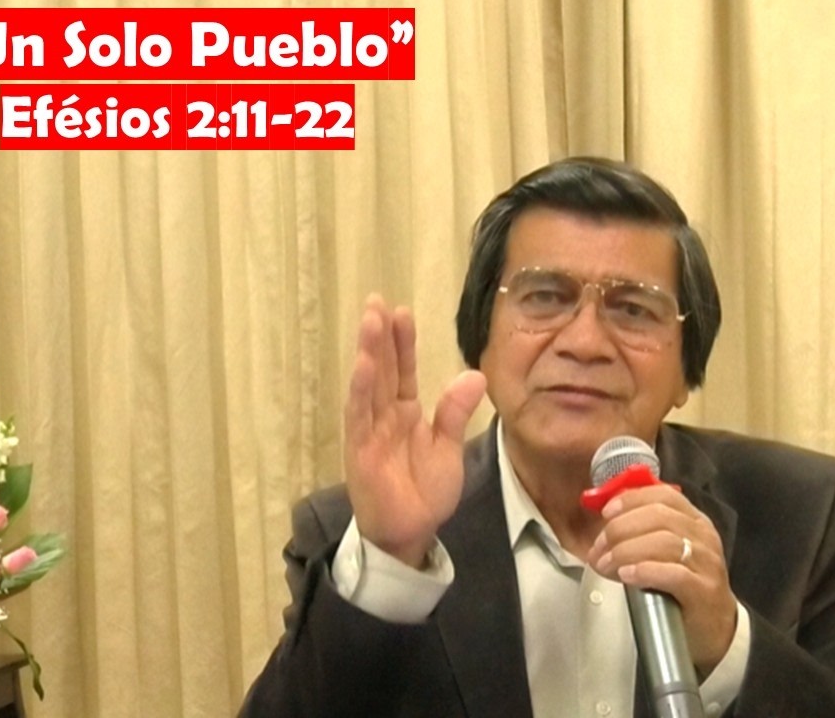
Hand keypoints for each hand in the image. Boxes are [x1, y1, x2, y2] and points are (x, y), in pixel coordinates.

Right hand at [343, 295, 487, 567]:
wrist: (410, 533)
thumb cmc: (425, 493)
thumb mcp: (448, 448)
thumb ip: (455, 413)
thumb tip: (475, 375)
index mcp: (404, 413)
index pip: (401, 370)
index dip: (401, 342)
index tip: (400, 312)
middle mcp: (383, 416)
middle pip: (381, 368)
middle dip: (379, 335)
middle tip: (376, 301)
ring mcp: (369, 430)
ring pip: (368, 384)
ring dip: (368, 351)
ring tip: (369, 319)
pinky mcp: (359, 449)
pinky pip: (359, 415)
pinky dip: (361, 389)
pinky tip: (363, 364)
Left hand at [585, 486, 737, 675]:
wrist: (716, 629)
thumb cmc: (684, 588)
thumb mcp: (667, 553)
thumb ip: (644, 532)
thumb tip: (605, 523)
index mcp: (694, 520)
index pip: (663, 495)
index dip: (631, 500)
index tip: (606, 512)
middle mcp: (704, 536)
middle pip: (659, 516)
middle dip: (620, 529)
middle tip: (599, 549)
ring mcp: (707, 563)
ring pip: (664, 542)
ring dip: (625, 551)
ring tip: (605, 565)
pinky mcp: (705, 591)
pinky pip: (674, 574)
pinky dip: (645, 571)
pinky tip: (627, 576)